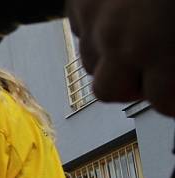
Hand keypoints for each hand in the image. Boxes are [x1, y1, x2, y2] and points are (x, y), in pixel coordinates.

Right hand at [66, 0, 174, 116]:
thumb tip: (171, 73)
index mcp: (154, 43)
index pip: (163, 102)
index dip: (172, 97)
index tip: (174, 92)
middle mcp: (115, 37)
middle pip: (110, 91)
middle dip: (130, 86)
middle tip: (152, 69)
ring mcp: (90, 19)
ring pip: (90, 62)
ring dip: (110, 57)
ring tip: (135, 32)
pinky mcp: (77, 2)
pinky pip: (80, 31)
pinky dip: (96, 30)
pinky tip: (117, 13)